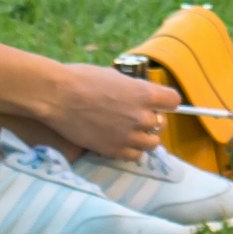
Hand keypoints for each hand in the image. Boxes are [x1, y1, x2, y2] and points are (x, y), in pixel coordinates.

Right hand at [47, 59, 173, 164]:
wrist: (59, 96)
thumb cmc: (83, 79)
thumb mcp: (115, 76)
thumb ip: (132, 89)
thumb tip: (137, 94)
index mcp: (144, 93)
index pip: (173, 101)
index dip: (167, 102)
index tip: (160, 103)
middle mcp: (141, 116)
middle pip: (162, 124)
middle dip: (153, 120)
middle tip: (138, 117)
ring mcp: (128, 136)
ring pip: (152, 144)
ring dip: (144, 138)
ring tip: (131, 132)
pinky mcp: (113, 150)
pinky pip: (135, 156)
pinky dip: (131, 151)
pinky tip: (121, 142)